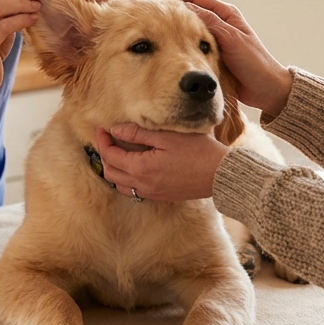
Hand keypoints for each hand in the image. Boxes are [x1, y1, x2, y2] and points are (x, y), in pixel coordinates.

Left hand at [94, 124, 226, 201]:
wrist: (221, 175)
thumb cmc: (198, 151)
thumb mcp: (167, 136)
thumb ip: (139, 132)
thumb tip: (116, 129)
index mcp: (141, 168)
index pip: (110, 155)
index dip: (102, 140)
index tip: (102, 128)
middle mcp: (143, 184)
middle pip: (110, 172)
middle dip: (105, 155)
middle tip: (107, 139)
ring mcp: (152, 193)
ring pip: (120, 185)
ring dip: (114, 169)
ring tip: (118, 152)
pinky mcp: (161, 196)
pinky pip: (134, 191)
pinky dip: (126, 179)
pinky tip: (134, 166)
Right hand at [152, 0, 292, 118]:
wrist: (268, 90)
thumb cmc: (255, 65)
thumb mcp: (232, 41)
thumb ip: (210, 24)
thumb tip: (185, 8)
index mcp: (225, 14)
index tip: (150, 0)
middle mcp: (219, 23)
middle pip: (187, 10)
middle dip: (166, 10)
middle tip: (145, 15)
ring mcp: (214, 38)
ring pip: (186, 28)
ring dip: (170, 28)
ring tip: (149, 31)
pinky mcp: (211, 54)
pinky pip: (190, 44)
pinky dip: (177, 43)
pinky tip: (164, 48)